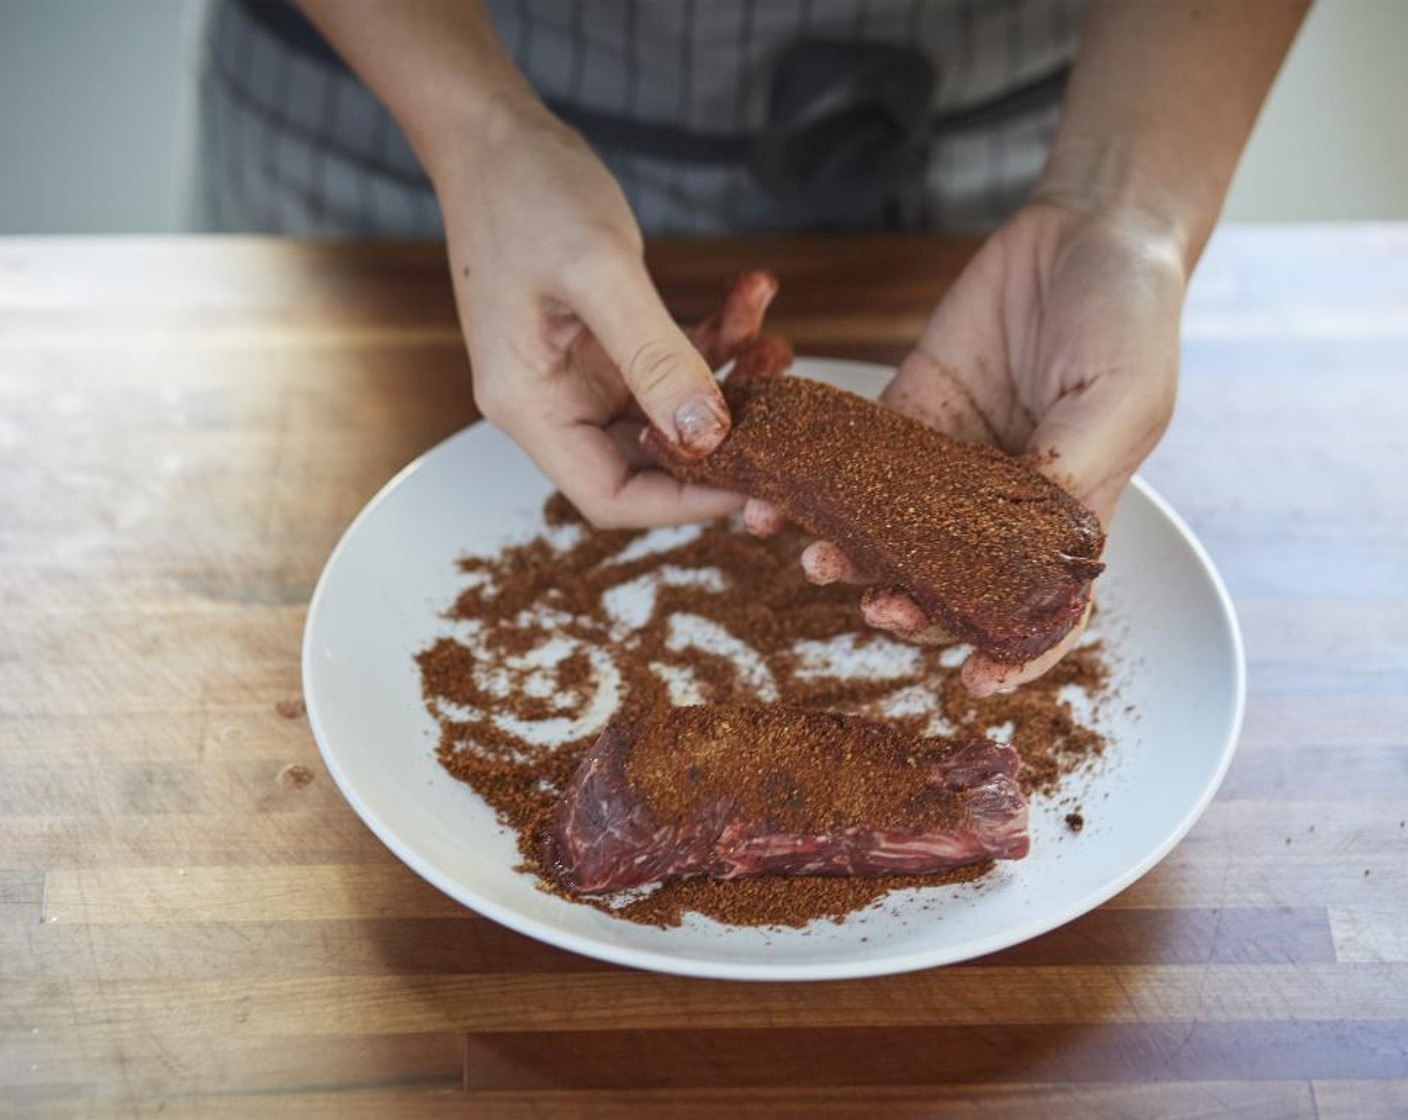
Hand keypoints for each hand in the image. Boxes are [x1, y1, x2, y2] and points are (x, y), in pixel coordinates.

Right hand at [437, 94, 770, 527]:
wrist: (495, 133)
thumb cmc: (525, 192)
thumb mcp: (598, 271)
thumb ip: (654, 356)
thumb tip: (708, 435)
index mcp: (531, 406)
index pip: (611, 496)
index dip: (686, 502)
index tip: (756, 481)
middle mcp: (553, 403)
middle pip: (648, 464)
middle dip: (723, 442)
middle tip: (790, 420)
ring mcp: (580, 375)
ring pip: (671, 412)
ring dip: (728, 381)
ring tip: (774, 339)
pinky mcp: (604, 344)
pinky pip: (672, 363)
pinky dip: (716, 338)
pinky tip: (751, 297)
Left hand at [750, 202, 1184, 694]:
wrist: (1084, 225)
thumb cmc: (1128, 313)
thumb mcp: (1121, 393)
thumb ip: (1079, 465)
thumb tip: (1039, 540)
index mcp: (1069, 513)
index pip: (1042, 609)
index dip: (1014, 655)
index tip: (974, 682)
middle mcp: (1004, 500)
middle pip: (952, 581)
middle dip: (912, 607)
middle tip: (875, 606)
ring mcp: (951, 461)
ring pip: (892, 532)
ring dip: (853, 557)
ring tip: (816, 560)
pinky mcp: (907, 415)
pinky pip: (852, 465)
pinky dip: (814, 489)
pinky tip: (777, 504)